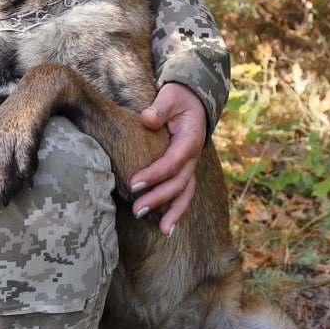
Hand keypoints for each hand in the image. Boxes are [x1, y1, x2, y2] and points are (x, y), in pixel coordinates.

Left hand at [130, 82, 206, 236]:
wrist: (194, 100)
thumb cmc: (178, 98)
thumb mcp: (170, 97)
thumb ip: (160, 108)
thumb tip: (148, 119)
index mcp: (190, 139)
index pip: (173, 162)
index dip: (155, 174)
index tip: (135, 184)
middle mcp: (193, 156)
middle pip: (179, 183)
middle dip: (159, 198)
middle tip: (137, 210)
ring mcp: (191, 165)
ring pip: (186, 193)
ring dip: (174, 213)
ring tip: (162, 231)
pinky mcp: (185, 170)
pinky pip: (183, 193)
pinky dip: (177, 209)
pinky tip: (168, 226)